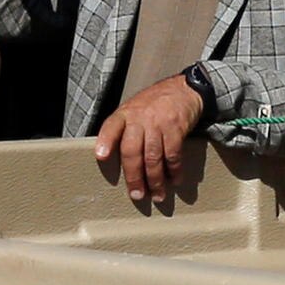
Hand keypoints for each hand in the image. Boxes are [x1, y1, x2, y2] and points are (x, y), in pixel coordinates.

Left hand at [93, 74, 215, 209]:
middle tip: (137, 195)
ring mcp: (158, 124)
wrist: (183, 89)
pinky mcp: (176, 129)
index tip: (101, 156)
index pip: (111, 126)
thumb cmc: (154, 104)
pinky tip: (174, 180)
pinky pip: (173, 155)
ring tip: (157, 195)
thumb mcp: (133, 109)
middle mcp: (140, 119)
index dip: (106, 141)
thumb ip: (124, 129)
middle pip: (132, 151)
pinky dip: (174, 171)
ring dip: (155, 180)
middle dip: (134, 177)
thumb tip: (113, 158)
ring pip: (153, 157)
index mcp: (125, 114)